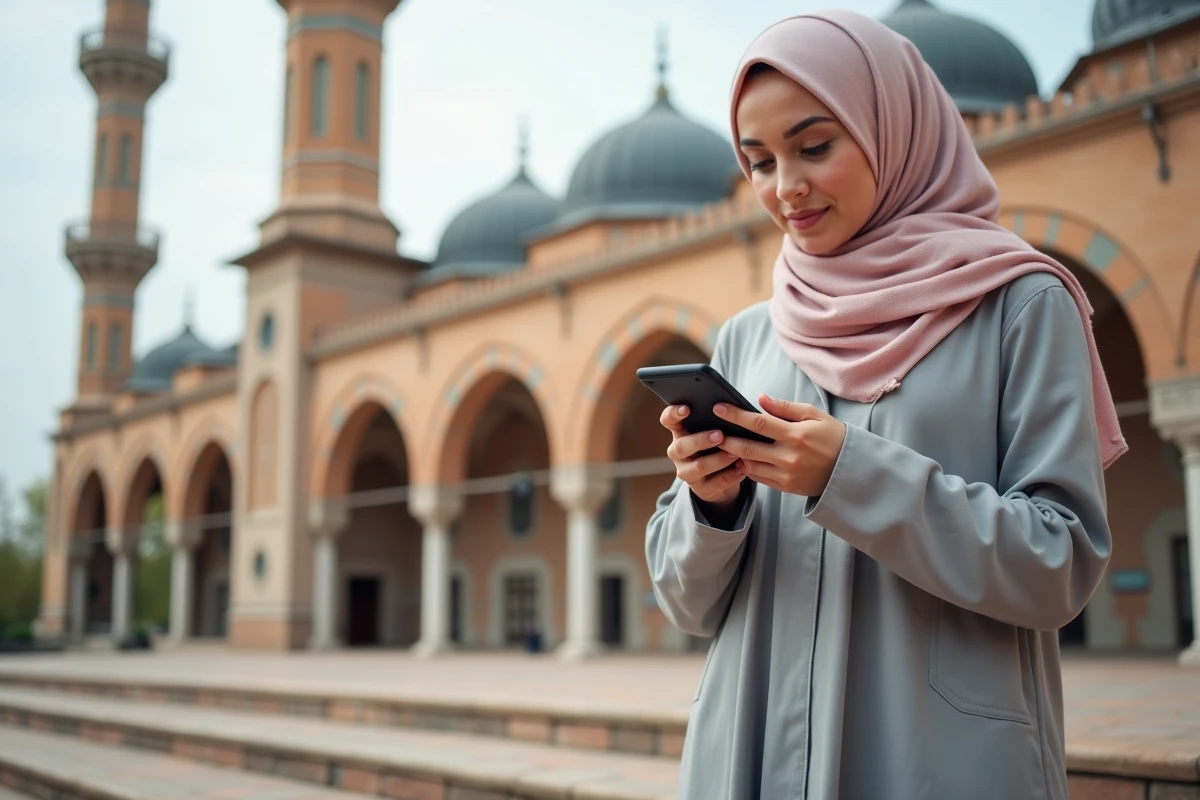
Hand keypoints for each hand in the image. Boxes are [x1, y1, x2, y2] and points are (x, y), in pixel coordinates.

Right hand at [660, 405, 745, 507]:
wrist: (721, 478)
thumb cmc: (718, 445)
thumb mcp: (714, 431)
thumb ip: (716, 420)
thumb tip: (731, 406)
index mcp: (680, 432)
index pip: (668, 420)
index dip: (673, 414)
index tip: (686, 408)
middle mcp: (678, 452)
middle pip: (681, 446)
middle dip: (701, 440)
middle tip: (720, 435)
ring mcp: (686, 472)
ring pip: (699, 466)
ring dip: (718, 460)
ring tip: (736, 454)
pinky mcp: (700, 489)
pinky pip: (716, 483)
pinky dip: (732, 475)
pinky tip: (743, 469)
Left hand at [714, 395, 845, 496]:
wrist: (848, 471)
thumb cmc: (832, 437)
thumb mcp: (815, 416)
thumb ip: (786, 408)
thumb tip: (760, 399)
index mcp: (796, 435)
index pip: (758, 422)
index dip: (735, 415)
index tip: (718, 408)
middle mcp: (788, 456)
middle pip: (746, 447)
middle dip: (725, 438)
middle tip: (710, 430)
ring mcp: (785, 474)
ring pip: (749, 464)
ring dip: (732, 455)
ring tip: (720, 443)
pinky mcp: (784, 487)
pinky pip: (758, 477)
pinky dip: (746, 467)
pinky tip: (738, 457)